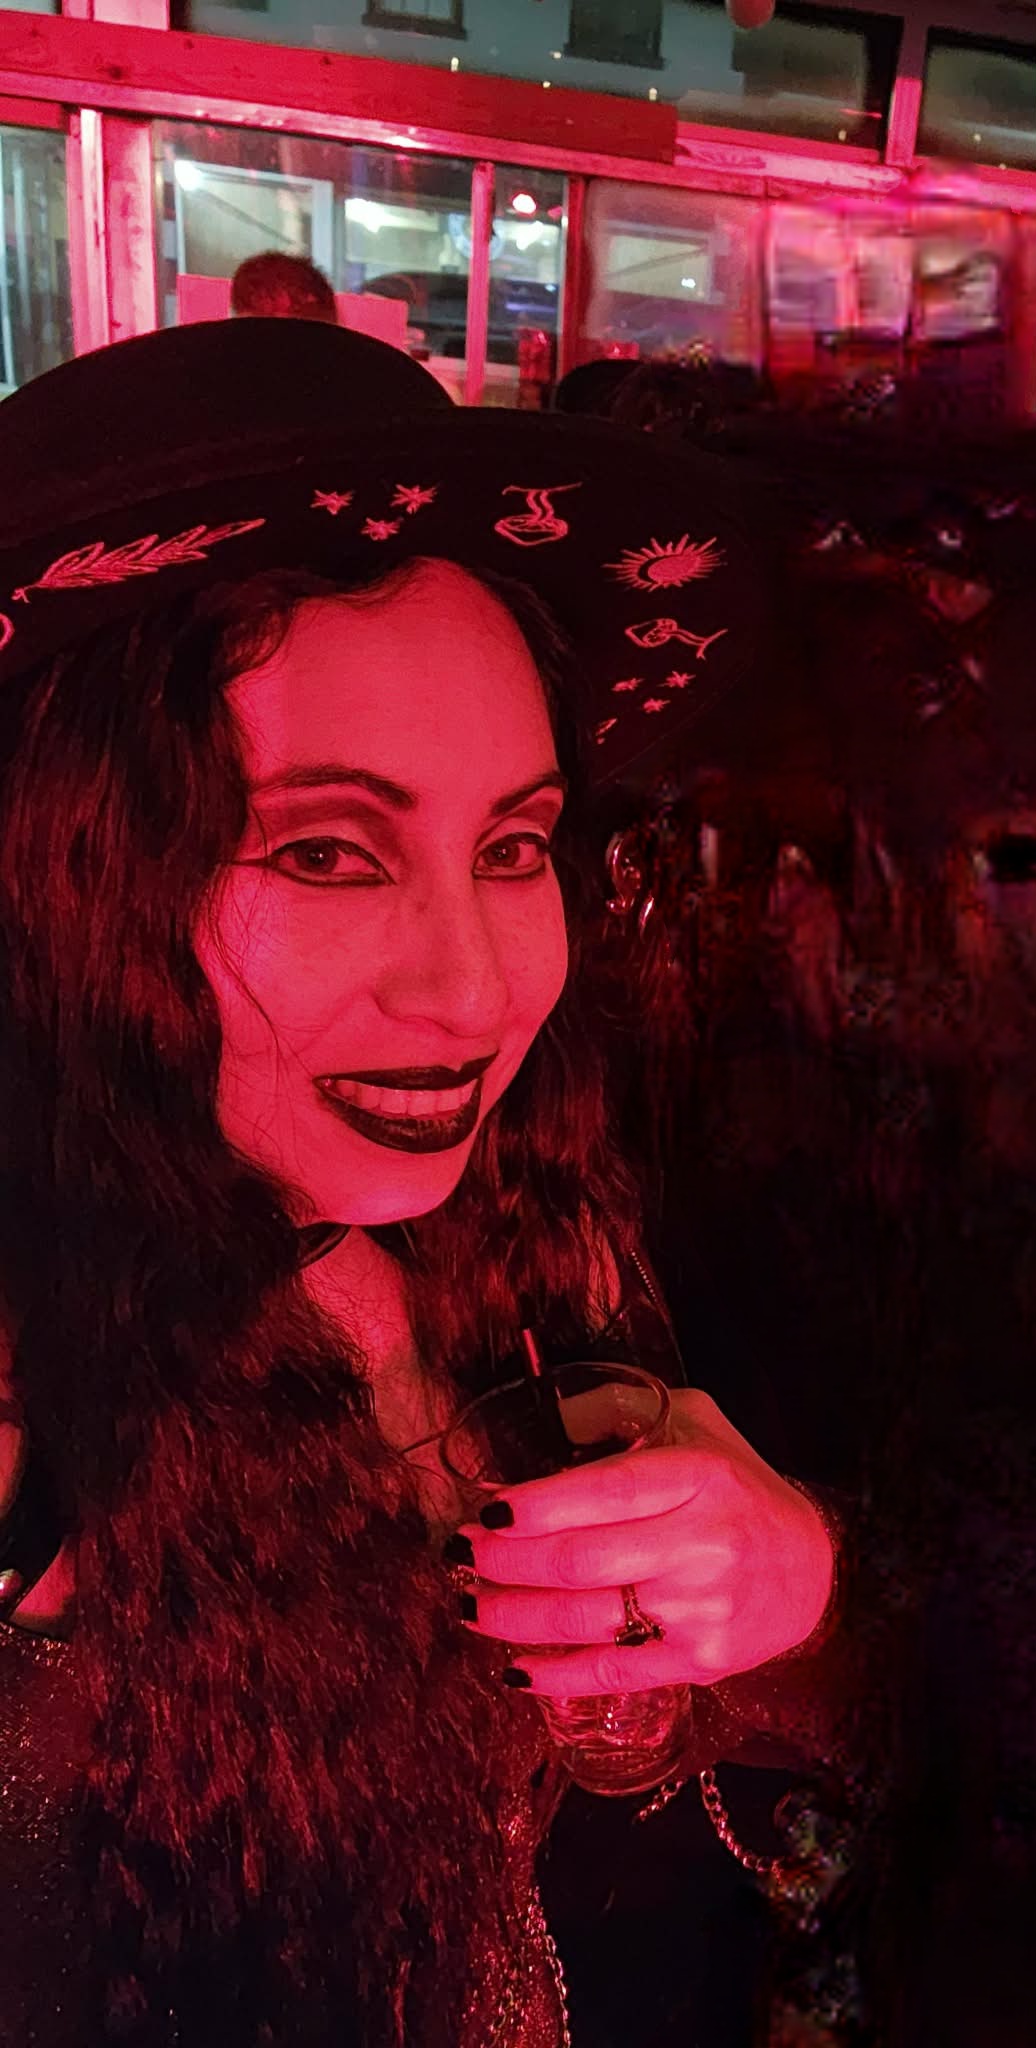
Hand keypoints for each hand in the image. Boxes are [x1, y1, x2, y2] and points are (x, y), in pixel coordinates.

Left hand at [454, 1389, 834, 1697]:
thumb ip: (621, 1410)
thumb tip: (545, 1420)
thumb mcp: (694, 1422)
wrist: (812, 1569)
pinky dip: (557, 1676)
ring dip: (514, 1617)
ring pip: (587, 1619)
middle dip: (505, 1562)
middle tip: (461, 1555)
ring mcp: (701, 1609)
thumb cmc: (735, 1487)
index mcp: (698, 1476)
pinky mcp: (701, 1662)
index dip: (534, 1507)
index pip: (602, 1492)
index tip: (483, 1513)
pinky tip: (515, 1670)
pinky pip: (614, 1674)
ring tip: (472, 1605)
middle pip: (579, 1561)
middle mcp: (703, 1543)